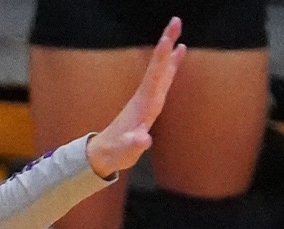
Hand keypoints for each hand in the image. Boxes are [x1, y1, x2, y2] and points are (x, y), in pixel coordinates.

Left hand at [84, 17, 183, 179]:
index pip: (154, 76)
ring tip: (179, 32)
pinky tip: (178, 53)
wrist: (104, 152)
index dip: (162, 58)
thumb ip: (134, 144)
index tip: (168, 39)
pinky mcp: (149, 101)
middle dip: (166, 43)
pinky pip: (164, 77)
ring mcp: (147, 97)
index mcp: (143, 104)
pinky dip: (172, 64)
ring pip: (161, 69)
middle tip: (175, 21)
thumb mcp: (125, 151)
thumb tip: (143, 140)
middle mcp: (145, 96)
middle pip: (158, 65)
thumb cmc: (116, 152)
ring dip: (170, 50)